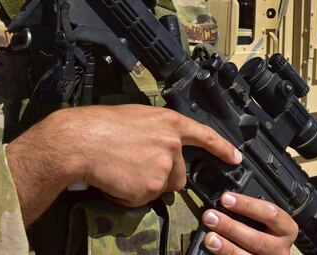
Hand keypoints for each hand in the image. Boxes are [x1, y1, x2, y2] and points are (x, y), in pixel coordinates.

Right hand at [7, 104, 241, 223]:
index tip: (236, 157)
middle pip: (178, 174)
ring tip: (121, 170)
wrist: (81, 141)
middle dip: (160, 177)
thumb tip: (162, 148)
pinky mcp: (151, 186)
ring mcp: (163, 166)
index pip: (205, 135)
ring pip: (160, 188)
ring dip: (143, 186)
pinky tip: (115, 179)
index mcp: (169, 122)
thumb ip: (157, 132)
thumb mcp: (137, 118)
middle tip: (133, 167)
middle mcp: (172, 143)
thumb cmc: (100, 126)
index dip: (222, 148)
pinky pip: (142, 199)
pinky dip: (128, 195)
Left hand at [200, 193, 298, 253]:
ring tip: (209, 238)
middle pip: (257, 239)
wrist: (270, 254)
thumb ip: (250, 213)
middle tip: (211, 217)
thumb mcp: (266, 220)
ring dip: (226, 247)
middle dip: (231, 227)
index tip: (226, 199)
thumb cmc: (267, 232)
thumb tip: (224, 202)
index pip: (270, 214)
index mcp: (286, 229)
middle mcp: (281, 248)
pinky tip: (214, 250)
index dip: (247, 205)